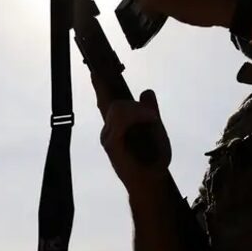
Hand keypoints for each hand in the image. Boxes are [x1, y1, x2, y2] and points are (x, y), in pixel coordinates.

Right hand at [91, 73, 172, 192]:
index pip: (104, 98)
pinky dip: (137, 116)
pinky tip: (150, 122)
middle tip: (151, 118)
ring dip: (139, 111)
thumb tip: (146, 91)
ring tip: (153, 123)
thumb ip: (150, 111)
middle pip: (110, 99)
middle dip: (132, 104)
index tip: (95, 69)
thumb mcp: (156, 129)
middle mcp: (108, 128)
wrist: (152, 181)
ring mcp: (107, 136)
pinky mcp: (111, 143)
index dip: (99, 83)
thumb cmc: (154, 158)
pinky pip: (121, 119)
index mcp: (116, 124)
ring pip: (118, 107)